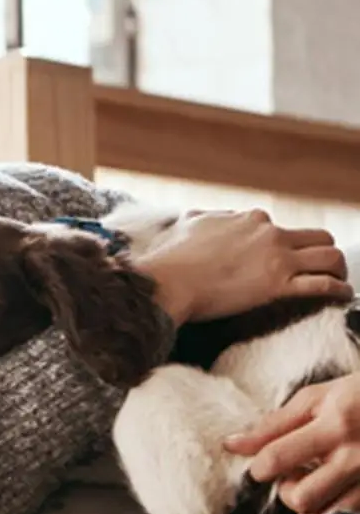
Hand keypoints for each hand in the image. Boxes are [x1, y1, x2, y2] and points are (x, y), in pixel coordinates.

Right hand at [132, 209, 351, 326]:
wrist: (170, 280)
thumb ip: (206, 217)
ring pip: (331, 257)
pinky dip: (339, 291)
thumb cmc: (174, 255)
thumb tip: (202, 217)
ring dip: (338, 269)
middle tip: (318, 267)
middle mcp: (269, 233)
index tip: (280, 257)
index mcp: (250, 218)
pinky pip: (324, 286)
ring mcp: (277, 259)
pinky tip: (343, 296)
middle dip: (323, 251)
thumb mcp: (189, 223)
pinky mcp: (279, 286)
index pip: (280, 227)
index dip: (282, 243)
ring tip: (338, 280)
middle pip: (319, 237)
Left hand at [224, 373, 359, 513]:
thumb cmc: (356, 396)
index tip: (260, 466)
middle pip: (302, 498)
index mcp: (334, 425)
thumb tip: (231, 445)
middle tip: (291, 475)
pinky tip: (332, 494)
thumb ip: (272, 425)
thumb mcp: (314, 399)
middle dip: (286, 491)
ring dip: (312, 505)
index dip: (258, 467)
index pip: (279, 456)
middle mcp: (357, 457)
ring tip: (314, 484)